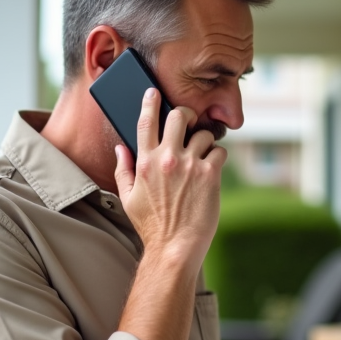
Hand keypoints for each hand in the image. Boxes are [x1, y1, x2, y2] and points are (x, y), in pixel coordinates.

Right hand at [114, 88, 227, 268]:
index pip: (146, 121)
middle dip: (186, 114)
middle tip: (190, 122)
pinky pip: (219, 151)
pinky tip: (212, 169)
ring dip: (205, 142)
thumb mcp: (128, 198)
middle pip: (179, 116)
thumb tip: (120, 148)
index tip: (154, 92)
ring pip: (204, 134)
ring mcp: (190, 165)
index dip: (151, 102)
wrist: (174, 247)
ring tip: (202, 157)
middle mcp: (167, 158)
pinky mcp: (210, 174)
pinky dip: (218, 156)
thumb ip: (123, 169)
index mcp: (144, 162)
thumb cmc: (151, 225)